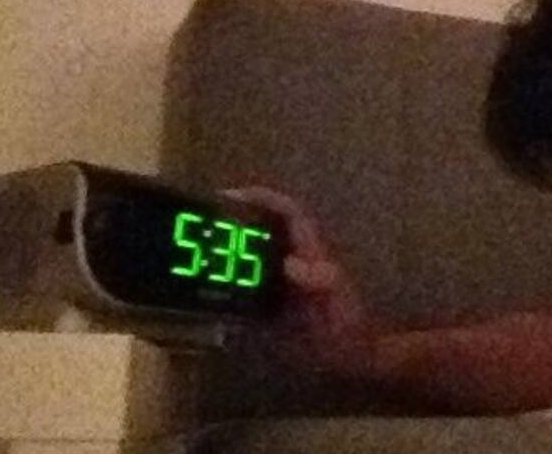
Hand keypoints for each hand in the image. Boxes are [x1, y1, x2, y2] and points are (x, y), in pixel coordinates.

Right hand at [221, 186, 371, 374]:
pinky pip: (249, 283)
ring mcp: (285, 281)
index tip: (230, 195)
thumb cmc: (348, 324)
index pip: (288, 212)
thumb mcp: (336, 299)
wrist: (351, 355)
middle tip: (203, 222)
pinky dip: (230, 280)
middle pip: (266, 227)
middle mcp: (295, 259)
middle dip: (237, 218)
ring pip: (255, 253)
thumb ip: (320, 279)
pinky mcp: (275, 302)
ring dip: (230, 248)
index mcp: (310, 250)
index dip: (263, 197)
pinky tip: (209, 289)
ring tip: (200, 249)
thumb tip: (290, 263)